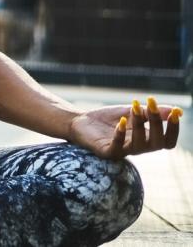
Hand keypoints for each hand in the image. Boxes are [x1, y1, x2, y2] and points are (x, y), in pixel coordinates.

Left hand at [67, 96, 181, 159]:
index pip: (167, 142)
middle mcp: (137, 148)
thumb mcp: (132, 112)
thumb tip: (178, 110)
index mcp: (146, 140)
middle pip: (156, 143)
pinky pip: (116, 148)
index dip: (173, 130)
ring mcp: (122, 151)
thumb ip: (151, 112)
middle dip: (156, 124)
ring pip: (138, 145)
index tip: (175, 113)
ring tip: (134, 108)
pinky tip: (121, 122)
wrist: (80, 121)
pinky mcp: (106, 152)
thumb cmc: (109, 118)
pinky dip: (120, 135)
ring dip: (139, 125)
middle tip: (151, 105)